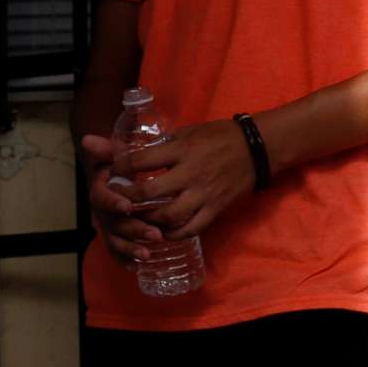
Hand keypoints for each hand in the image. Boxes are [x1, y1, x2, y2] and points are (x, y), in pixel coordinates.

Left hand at [78, 119, 258, 256]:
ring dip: (147, 220)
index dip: (120, 168)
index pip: (142, 161)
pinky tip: (161, 232)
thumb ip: (160, 143)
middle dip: (127, 199)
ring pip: (169, 216)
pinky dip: (172, 234)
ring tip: (136, 218)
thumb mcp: (187, 131)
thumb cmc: (218, 136)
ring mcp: (204, 194)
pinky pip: (190, 229)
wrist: (256, 149)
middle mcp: (191, 173)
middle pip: (150, 193)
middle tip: (116, 200)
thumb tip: (127, 146)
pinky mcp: (215, 209)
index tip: (111, 171)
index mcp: (182, 150)